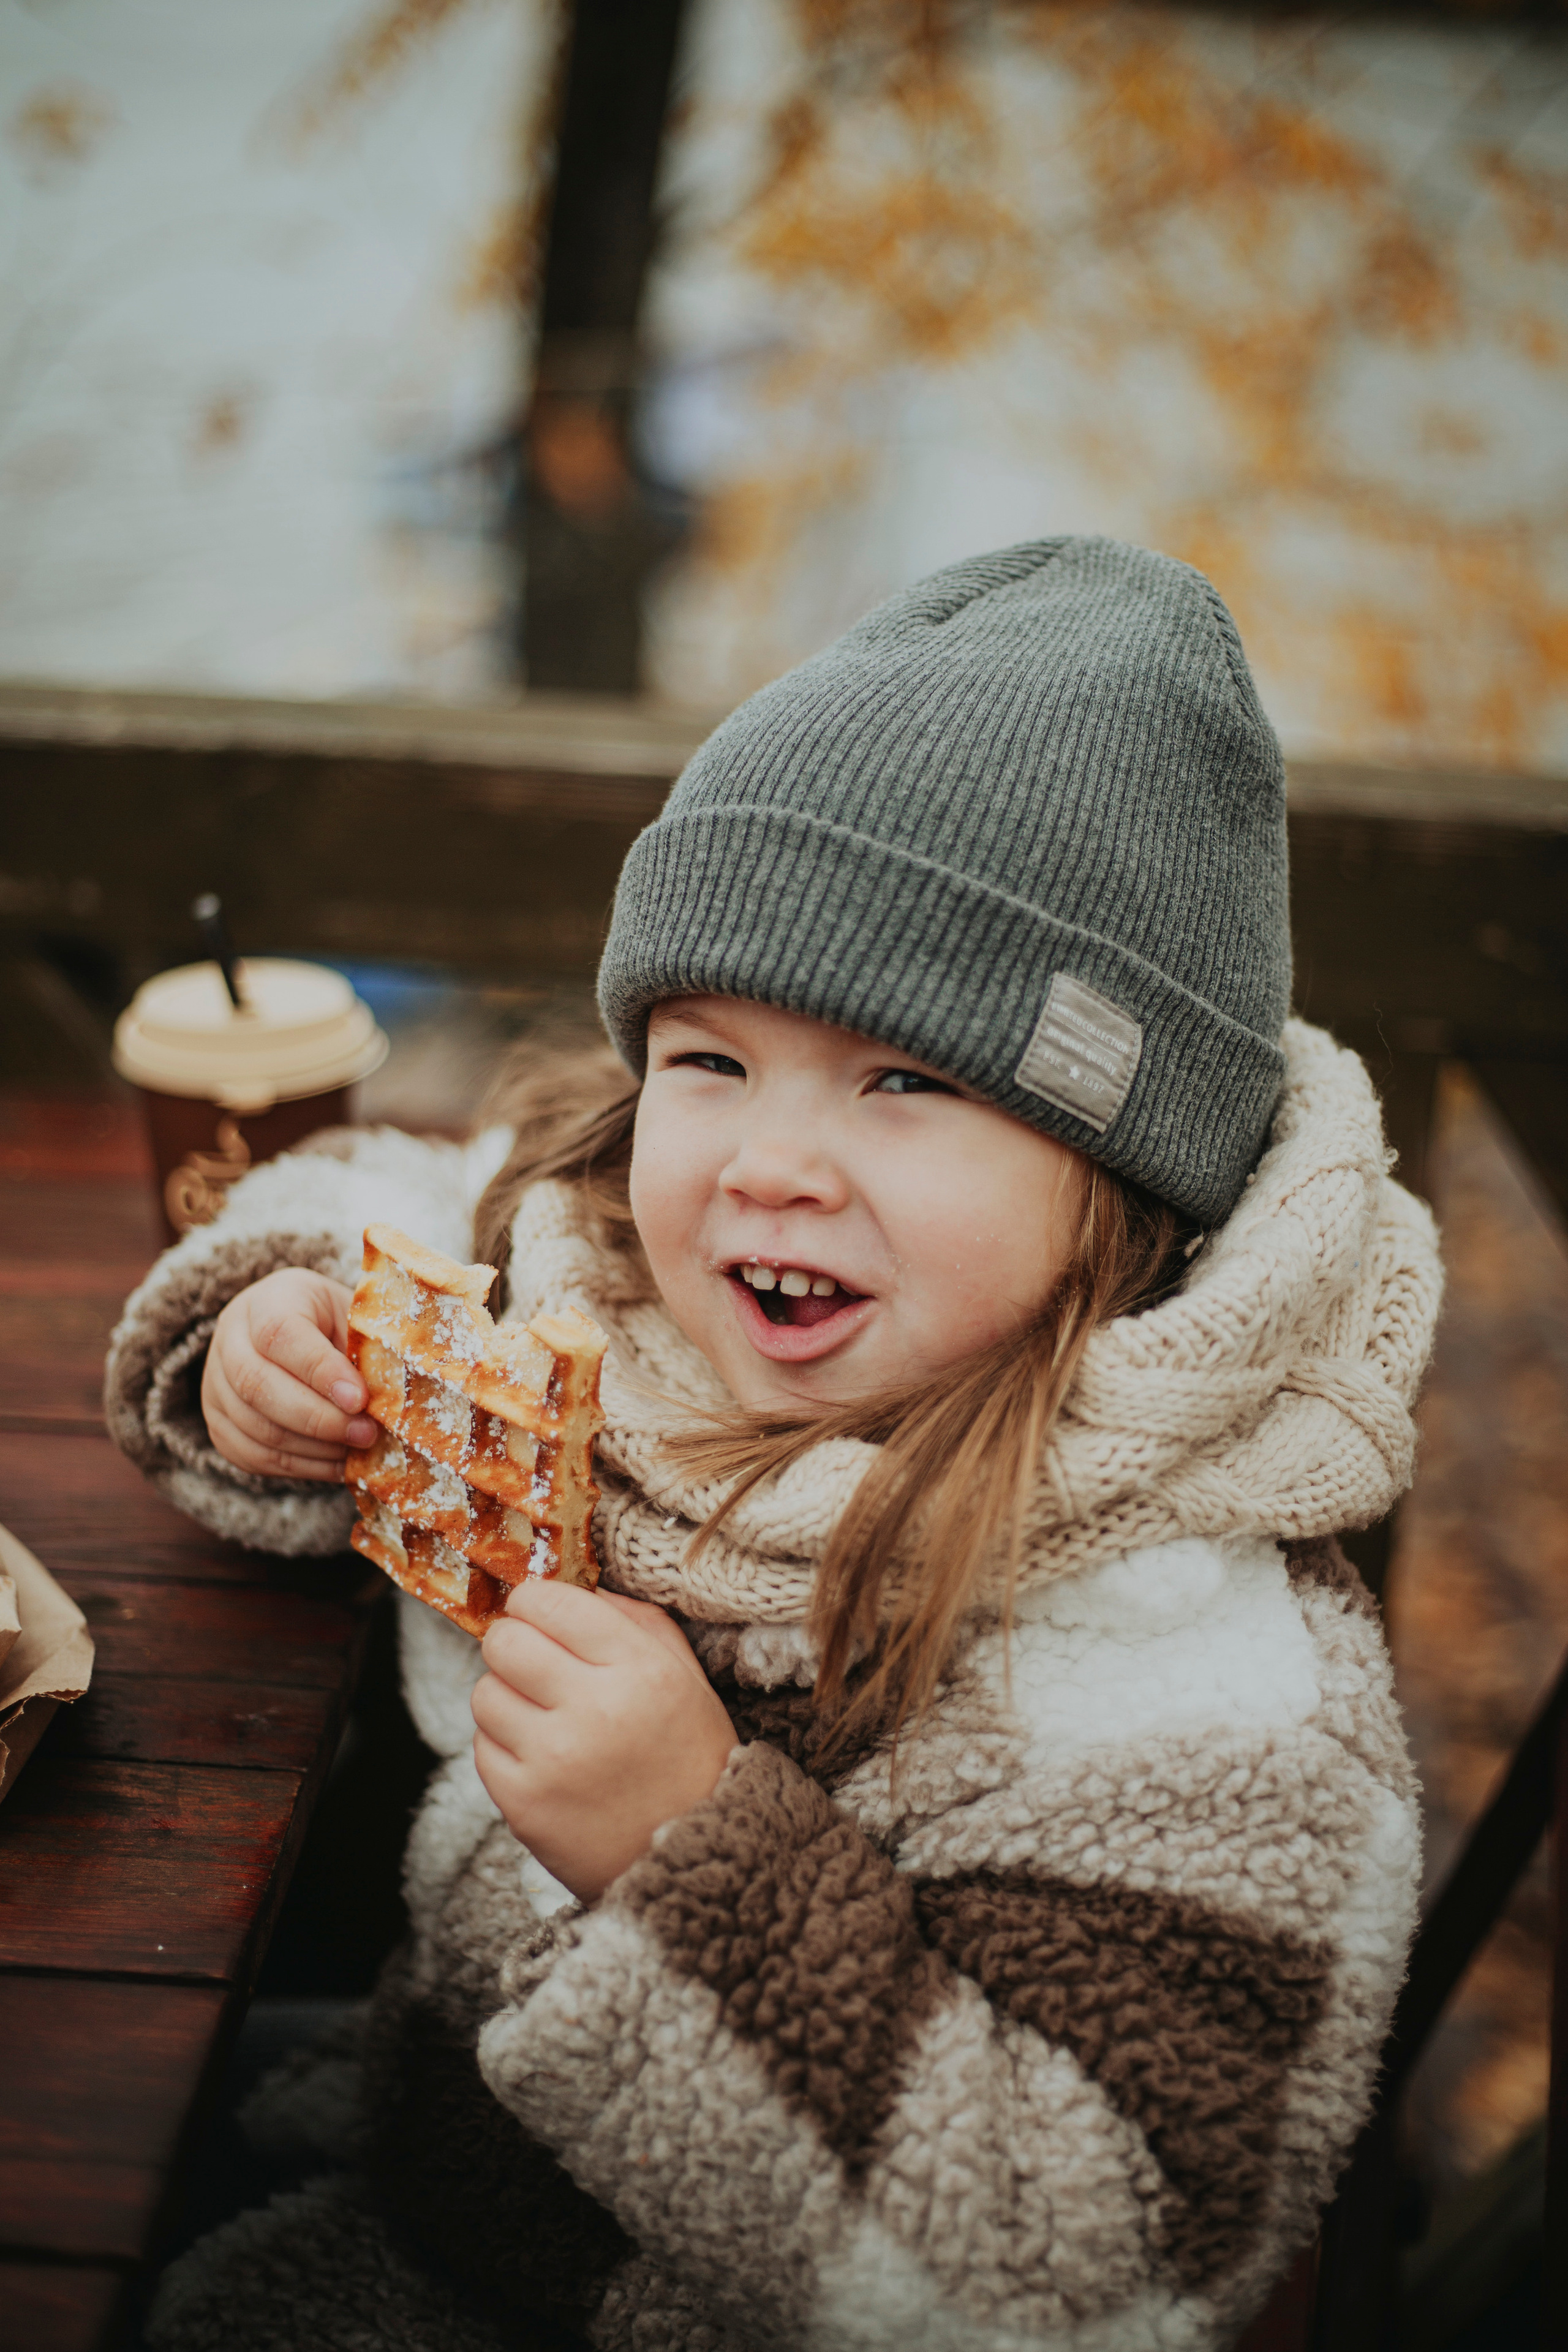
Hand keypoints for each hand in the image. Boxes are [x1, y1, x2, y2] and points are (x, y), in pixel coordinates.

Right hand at [202, 1268, 377, 1480]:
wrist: (301, 1333)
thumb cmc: (337, 1325)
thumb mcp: (353, 1317)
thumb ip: (365, 1348)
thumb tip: (389, 1396)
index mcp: (266, 1300)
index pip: (280, 1333)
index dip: (320, 1370)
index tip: (360, 1399)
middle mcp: (230, 1337)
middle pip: (256, 1384)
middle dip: (318, 1417)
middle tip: (366, 1433)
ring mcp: (215, 1383)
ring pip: (254, 1426)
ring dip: (313, 1447)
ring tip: (357, 1449)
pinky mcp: (218, 1424)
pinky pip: (253, 1455)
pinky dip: (300, 1467)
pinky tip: (337, 1464)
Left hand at [472, 1581, 737, 1901]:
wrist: (695, 1861)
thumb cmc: (690, 1759)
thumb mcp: (687, 1678)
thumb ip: (637, 1621)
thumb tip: (574, 1589)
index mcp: (640, 1669)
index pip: (550, 1601)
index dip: (537, 1602)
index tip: (542, 1615)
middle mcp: (594, 1709)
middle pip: (503, 1640)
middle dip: (515, 1643)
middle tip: (535, 1663)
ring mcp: (553, 1760)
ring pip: (484, 1693)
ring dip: (507, 1697)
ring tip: (542, 1716)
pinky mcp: (524, 1805)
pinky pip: (482, 1747)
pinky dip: (504, 1745)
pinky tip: (541, 1756)